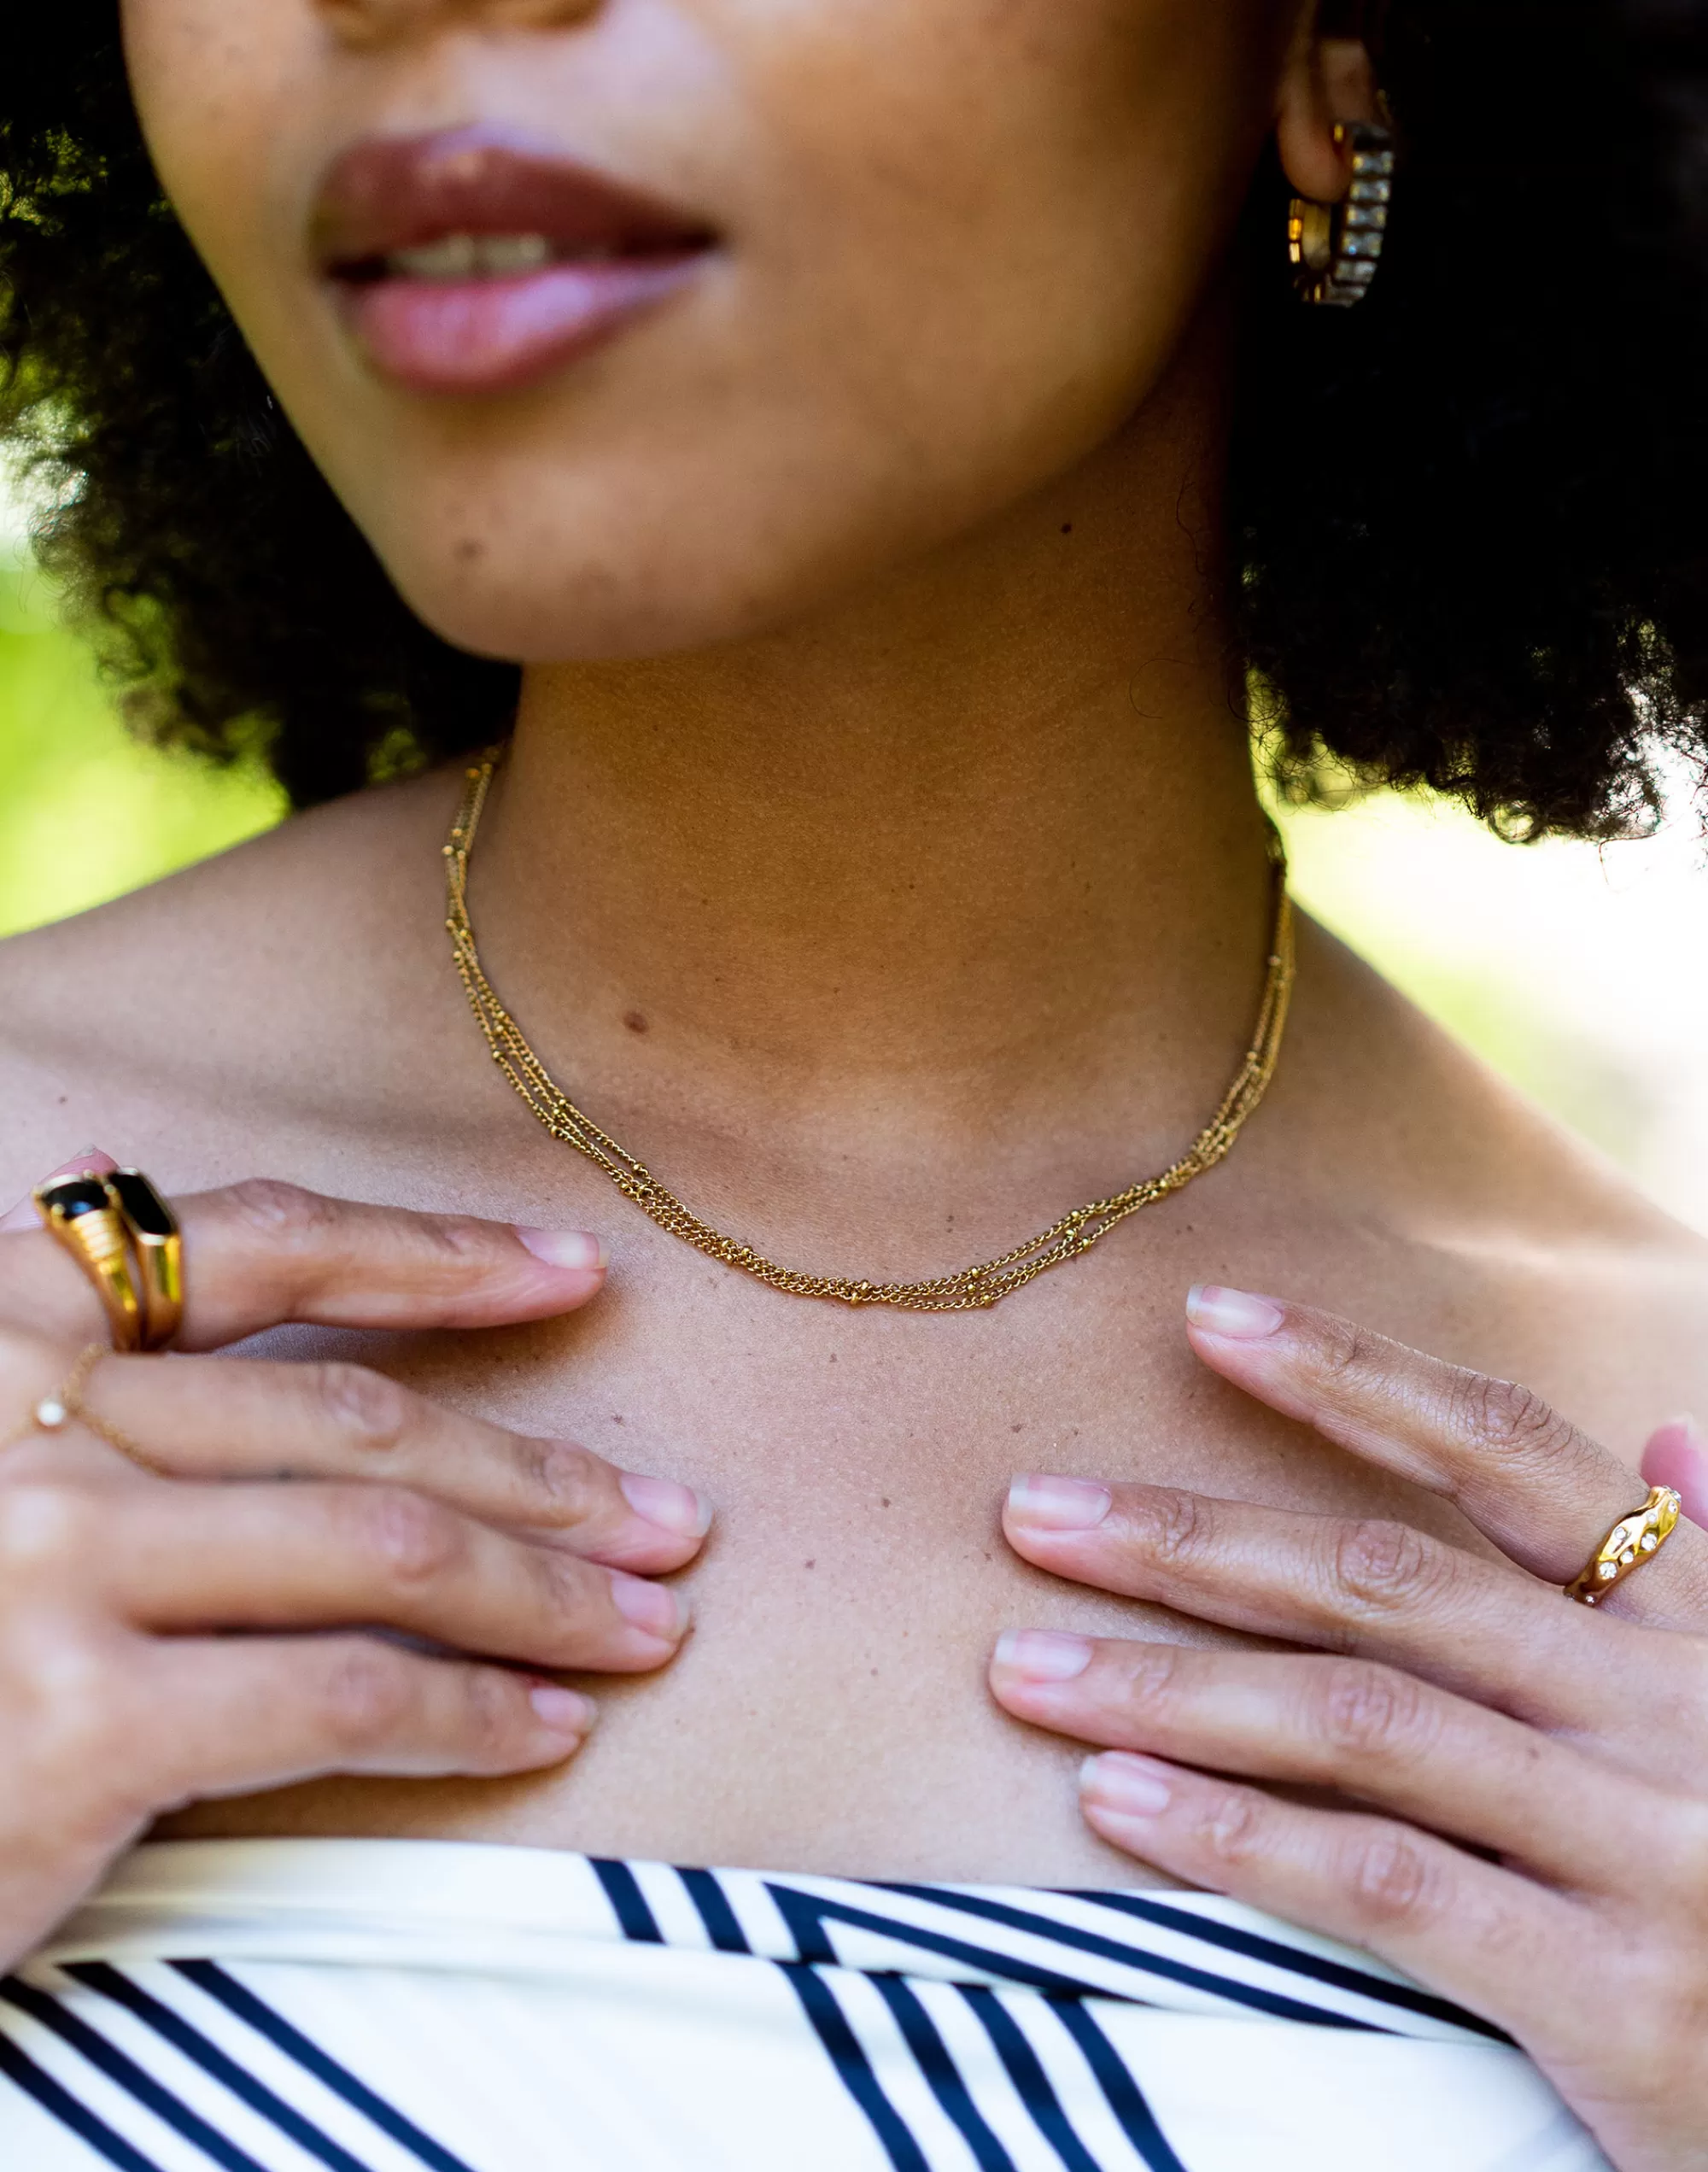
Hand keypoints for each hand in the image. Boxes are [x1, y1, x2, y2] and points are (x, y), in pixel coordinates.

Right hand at [0, 1153, 709, 1971]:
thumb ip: (57, 1347)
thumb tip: (128, 1194)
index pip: (255, 1241)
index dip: (433, 1252)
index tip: (572, 1270)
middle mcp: (26, 1417)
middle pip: (354, 1419)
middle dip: (539, 1470)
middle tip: (672, 1513)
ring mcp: (51, 1563)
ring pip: (384, 1548)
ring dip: (545, 1591)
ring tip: (649, 1622)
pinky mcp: (78, 1726)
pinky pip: (344, 1695)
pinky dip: (472, 1714)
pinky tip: (549, 1730)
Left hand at [990, 1286, 1707, 2171]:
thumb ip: (1701, 1582)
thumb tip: (1668, 1443)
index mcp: (1697, 1623)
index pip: (1506, 1450)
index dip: (1353, 1374)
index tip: (1207, 1317)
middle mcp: (1671, 1709)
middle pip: (1385, 1578)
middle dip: (1192, 1538)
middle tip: (1034, 1514)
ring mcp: (1648, 1846)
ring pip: (1360, 1720)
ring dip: (1169, 1687)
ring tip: (1025, 1670)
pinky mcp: (1616, 1993)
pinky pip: (1386, 1882)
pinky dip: (1236, 1836)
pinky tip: (1116, 1803)